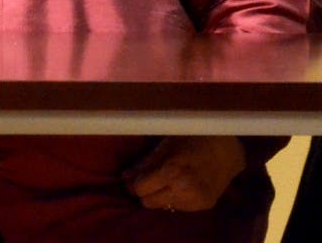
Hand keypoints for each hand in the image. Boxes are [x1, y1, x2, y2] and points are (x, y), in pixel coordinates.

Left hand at [124, 136, 245, 211]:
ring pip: (162, 207)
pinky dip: (175, 198)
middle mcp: (184, 188)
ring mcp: (195, 199)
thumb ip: (144, 164)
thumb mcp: (165, 146)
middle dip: (145, 192)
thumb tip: (124, 177)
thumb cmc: (191, 140)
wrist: (225, 150)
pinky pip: (178, 208)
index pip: (139, 189)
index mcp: (172, 170)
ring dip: (160, 196)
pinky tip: (181, 185)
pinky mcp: (204, 205)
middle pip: (148, 202)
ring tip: (168, 181)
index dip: (135, 183)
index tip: (136, 177)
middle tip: (150, 180)